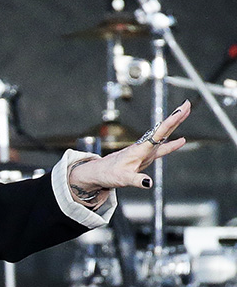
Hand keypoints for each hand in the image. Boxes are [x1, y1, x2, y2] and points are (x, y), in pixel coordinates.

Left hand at [69, 100, 190, 203]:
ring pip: (163, 135)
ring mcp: (145, 151)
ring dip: (174, 124)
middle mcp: (144, 147)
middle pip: (163, 129)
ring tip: (186, 112)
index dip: (171, 122)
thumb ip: (136, 180)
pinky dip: (172, 144)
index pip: (159, 133)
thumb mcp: (123, 179)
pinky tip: (182, 140)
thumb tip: (149, 183)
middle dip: (176, 117)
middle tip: (187, 103)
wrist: (98, 173)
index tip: (180, 111)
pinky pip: (161, 148)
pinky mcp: (145, 156)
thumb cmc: (109, 174)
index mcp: (140, 149)